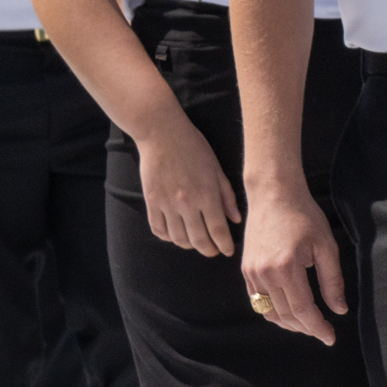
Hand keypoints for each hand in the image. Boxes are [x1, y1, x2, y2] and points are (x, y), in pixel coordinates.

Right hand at [137, 116, 243, 256]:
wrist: (162, 134)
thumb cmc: (194, 147)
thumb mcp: (217, 168)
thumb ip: (226, 195)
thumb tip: (235, 219)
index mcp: (207, 194)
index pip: (218, 230)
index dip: (224, 245)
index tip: (228, 251)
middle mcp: (187, 203)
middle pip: (198, 239)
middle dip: (208, 250)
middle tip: (214, 251)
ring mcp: (167, 204)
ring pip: (178, 238)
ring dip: (189, 245)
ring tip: (197, 243)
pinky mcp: (151, 202)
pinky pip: (158, 229)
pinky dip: (168, 237)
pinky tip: (176, 235)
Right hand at [238, 177, 348, 346]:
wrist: (274, 194)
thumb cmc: (304, 216)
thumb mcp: (326, 246)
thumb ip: (333, 281)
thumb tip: (339, 310)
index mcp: (287, 268)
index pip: (303, 310)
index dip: (318, 327)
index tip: (331, 337)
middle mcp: (265, 274)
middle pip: (286, 315)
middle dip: (306, 328)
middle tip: (323, 332)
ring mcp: (252, 274)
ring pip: (269, 313)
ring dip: (289, 324)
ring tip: (308, 325)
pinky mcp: (246, 271)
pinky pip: (257, 302)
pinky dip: (273, 313)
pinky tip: (289, 312)